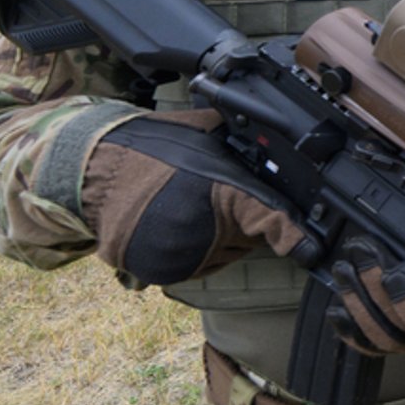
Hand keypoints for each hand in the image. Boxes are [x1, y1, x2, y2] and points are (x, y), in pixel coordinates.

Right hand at [80, 109, 313, 286]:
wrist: (92, 170)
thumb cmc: (152, 147)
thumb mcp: (208, 132)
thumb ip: (248, 141)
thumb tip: (288, 142)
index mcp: (218, 192)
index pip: (269, 220)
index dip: (292, 234)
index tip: (311, 249)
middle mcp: (201, 230)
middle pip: (251, 238)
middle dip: (244, 221)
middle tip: (211, 194)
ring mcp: (180, 256)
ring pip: (227, 254)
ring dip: (221, 238)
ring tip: (188, 206)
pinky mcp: (162, 272)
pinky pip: (199, 266)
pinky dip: (197, 251)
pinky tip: (175, 225)